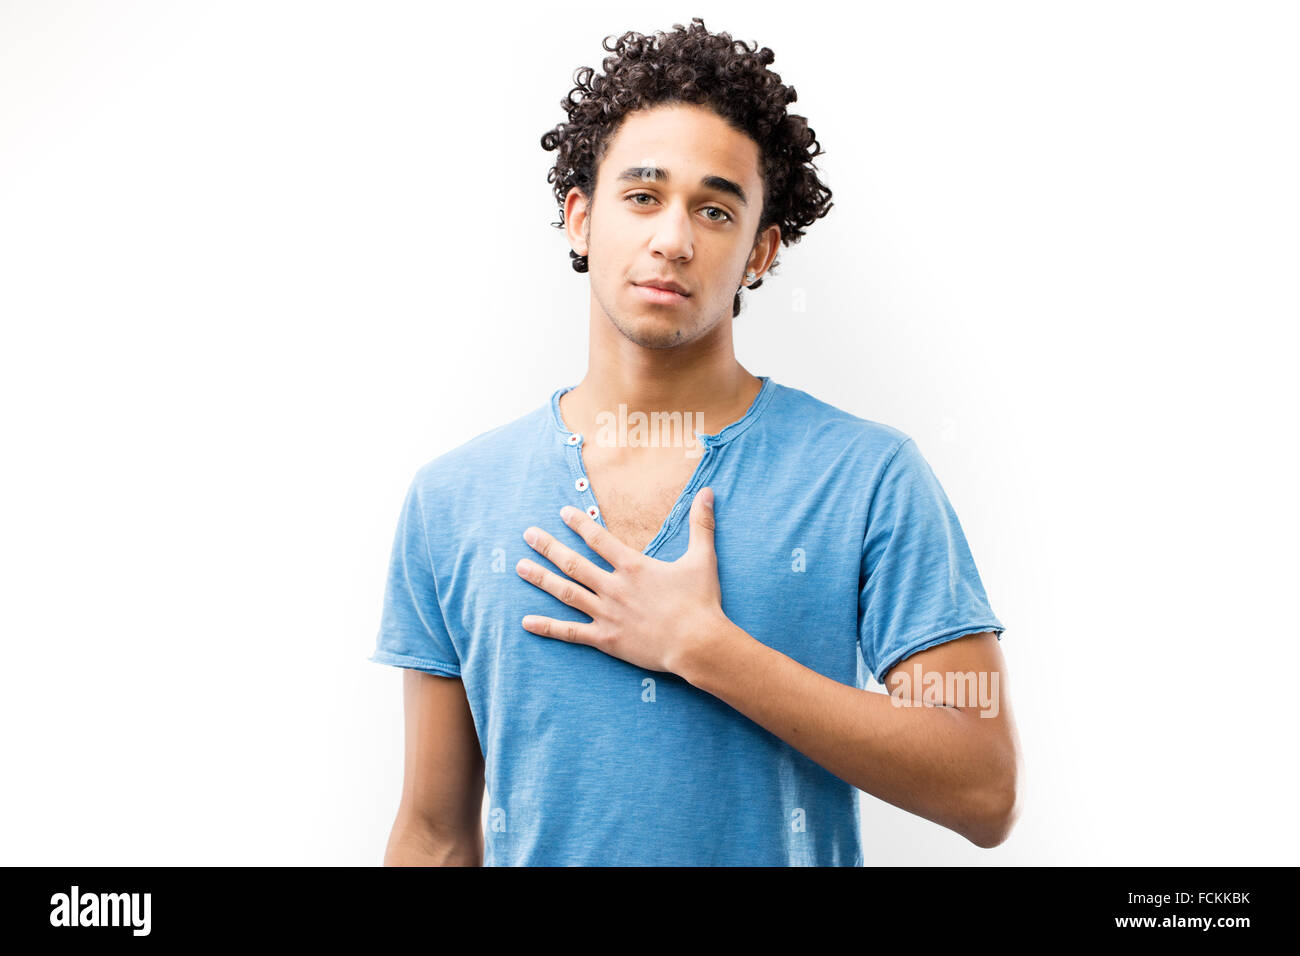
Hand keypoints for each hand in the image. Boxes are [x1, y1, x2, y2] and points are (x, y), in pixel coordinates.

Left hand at [515, 486, 730, 674]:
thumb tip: (708, 492)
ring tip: (520, 567)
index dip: (579, 524)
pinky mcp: (606, 639)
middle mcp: (614, 587)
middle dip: (548, 547)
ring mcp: (606, 614)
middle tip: (527, 535)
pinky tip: (526, 621)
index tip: (562, 512)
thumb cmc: (701, 602)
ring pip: (566, 592)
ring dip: (542, 579)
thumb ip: (701, 524)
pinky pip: (570, 632)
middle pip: (573, 564)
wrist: (698, 643)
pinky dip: (547, 627)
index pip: (598, 539)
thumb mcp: (702, 558)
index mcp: (633, 566)